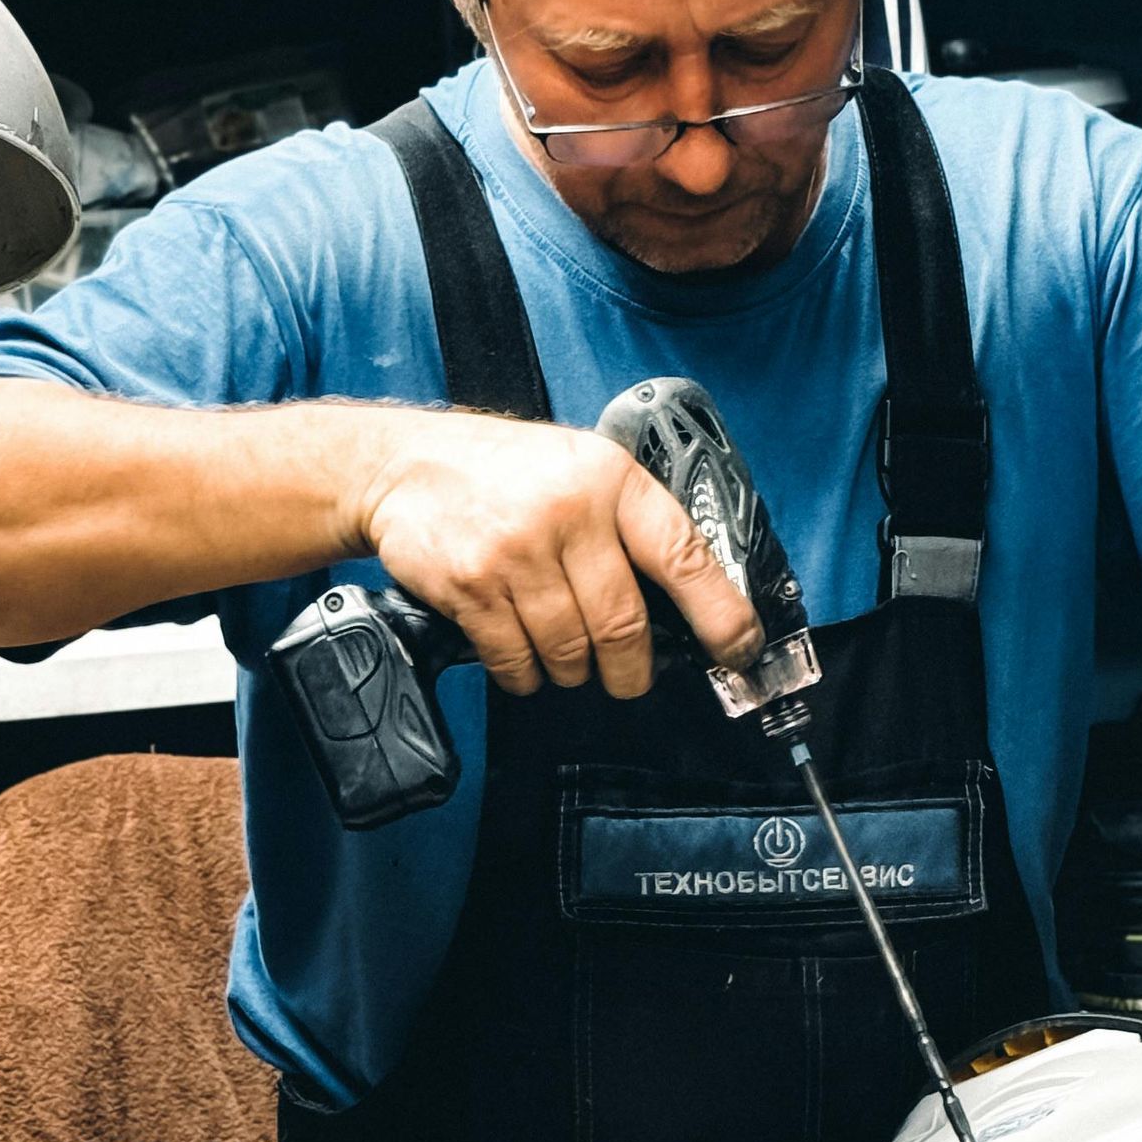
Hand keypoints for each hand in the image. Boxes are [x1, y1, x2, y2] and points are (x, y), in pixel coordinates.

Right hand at [360, 409, 761, 700]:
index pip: (684, 555)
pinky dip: (524, 674)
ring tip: (564, 658)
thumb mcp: (581, 468)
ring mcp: (517, 550)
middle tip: (629, 678)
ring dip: (572, 671)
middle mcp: (569, 512)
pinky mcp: (472, 585)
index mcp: (611, 481)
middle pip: (623, 624)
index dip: (720, 614)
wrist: (404, 463)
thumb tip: (690, 605)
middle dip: (631, 669)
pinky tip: (522, 657)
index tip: (738, 650)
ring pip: (570, 650)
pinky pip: (514, 659)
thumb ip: (629, 524)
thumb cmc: (504, 471)